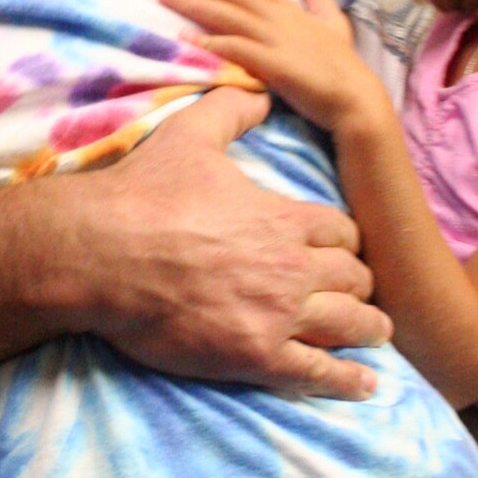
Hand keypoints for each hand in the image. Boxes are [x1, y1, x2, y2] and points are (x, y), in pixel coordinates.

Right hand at [78, 86, 390, 398]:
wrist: (100, 253)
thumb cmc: (143, 194)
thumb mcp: (190, 135)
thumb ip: (231, 110)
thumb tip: (258, 91)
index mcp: (284, 218)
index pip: (341, 231)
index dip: (345, 240)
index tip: (343, 249)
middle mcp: (292, 267)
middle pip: (353, 278)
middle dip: (359, 284)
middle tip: (361, 293)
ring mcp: (278, 315)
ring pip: (349, 324)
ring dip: (367, 328)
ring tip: (376, 333)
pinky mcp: (256, 355)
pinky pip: (318, 372)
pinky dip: (347, 380)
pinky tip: (365, 385)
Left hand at [158, 0, 374, 132]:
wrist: (355, 98)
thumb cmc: (342, 64)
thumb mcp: (333, 21)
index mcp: (287, 8)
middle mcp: (277, 18)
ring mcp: (275, 40)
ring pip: (227, 15)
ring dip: (193, 2)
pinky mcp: (274, 66)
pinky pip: (237, 50)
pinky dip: (211, 43)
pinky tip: (185, 38)